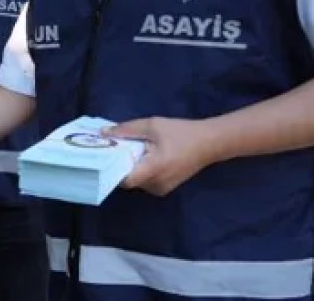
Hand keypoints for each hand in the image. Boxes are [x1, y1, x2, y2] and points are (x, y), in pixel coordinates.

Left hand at [104, 117, 224, 195]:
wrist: (210, 142)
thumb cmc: (181, 132)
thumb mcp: (152, 125)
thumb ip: (126, 130)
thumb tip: (103, 133)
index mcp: (154, 169)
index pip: (124, 180)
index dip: (111, 170)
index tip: (103, 157)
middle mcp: (157, 184)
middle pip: (129, 180)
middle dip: (120, 166)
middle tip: (112, 150)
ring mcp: (163, 188)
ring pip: (138, 182)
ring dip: (132, 168)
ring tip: (128, 151)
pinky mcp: (167, 187)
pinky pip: (147, 181)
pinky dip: (142, 171)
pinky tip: (142, 156)